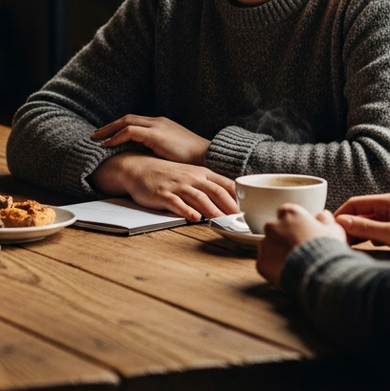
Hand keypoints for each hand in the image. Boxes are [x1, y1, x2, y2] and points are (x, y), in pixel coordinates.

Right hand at [91, 151, 236, 220]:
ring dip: (213, 211)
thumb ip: (208, 187)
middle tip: (242, 221)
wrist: (138, 167)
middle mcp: (192, 177)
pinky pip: (176, 203)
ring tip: (224, 223)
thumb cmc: (167, 175)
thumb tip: (229, 202)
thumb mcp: (190, 176)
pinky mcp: (163, 194)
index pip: (225, 184)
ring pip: (199, 198)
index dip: (240, 198)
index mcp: (201, 173)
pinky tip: (194, 218)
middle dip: (231, 207)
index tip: (251, 210)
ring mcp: (177, 185)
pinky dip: (186, 210)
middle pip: (216, 192)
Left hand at [92, 115, 209, 165]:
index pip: (135, 121)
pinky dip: (116, 137)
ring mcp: (157, 126)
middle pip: (127, 118)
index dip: (119, 127)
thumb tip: (145, 160)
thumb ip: (158, 152)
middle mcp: (157, 121)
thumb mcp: (172, 153)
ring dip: (109, 130)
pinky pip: (130, 131)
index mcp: (161, 125)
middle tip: (96, 135)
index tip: (107, 135)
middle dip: (110, 126)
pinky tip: (107, 145)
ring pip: (126, 122)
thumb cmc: (192, 160)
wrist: (208, 156)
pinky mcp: (156, 134)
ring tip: (97, 139)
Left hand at [257, 205, 345, 287]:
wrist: (320, 274)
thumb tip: (322, 216)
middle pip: (276, 230)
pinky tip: (288, 272)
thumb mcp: (334, 230)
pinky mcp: (261, 263)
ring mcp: (265, 244)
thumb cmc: (327, 250)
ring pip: (269, 247)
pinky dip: (274, 268)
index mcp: (290, 213)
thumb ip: (325, 219)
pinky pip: (266, 264)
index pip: (287, 214)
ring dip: (278, 253)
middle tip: (299, 250)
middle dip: (284, 239)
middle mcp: (273, 225)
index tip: (303, 233)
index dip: (296, 225)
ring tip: (295, 263)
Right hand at [333, 193, 389, 255]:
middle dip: (349, 228)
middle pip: (361, 214)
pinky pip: (379, 234)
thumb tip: (341, 222)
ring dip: (360, 236)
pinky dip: (372, 242)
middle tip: (339, 244)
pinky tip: (371, 252)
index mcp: (389, 202)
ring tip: (351, 249)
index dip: (341, 215)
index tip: (330, 230)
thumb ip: (365, 228)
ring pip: (369, 226)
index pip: (355, 203)